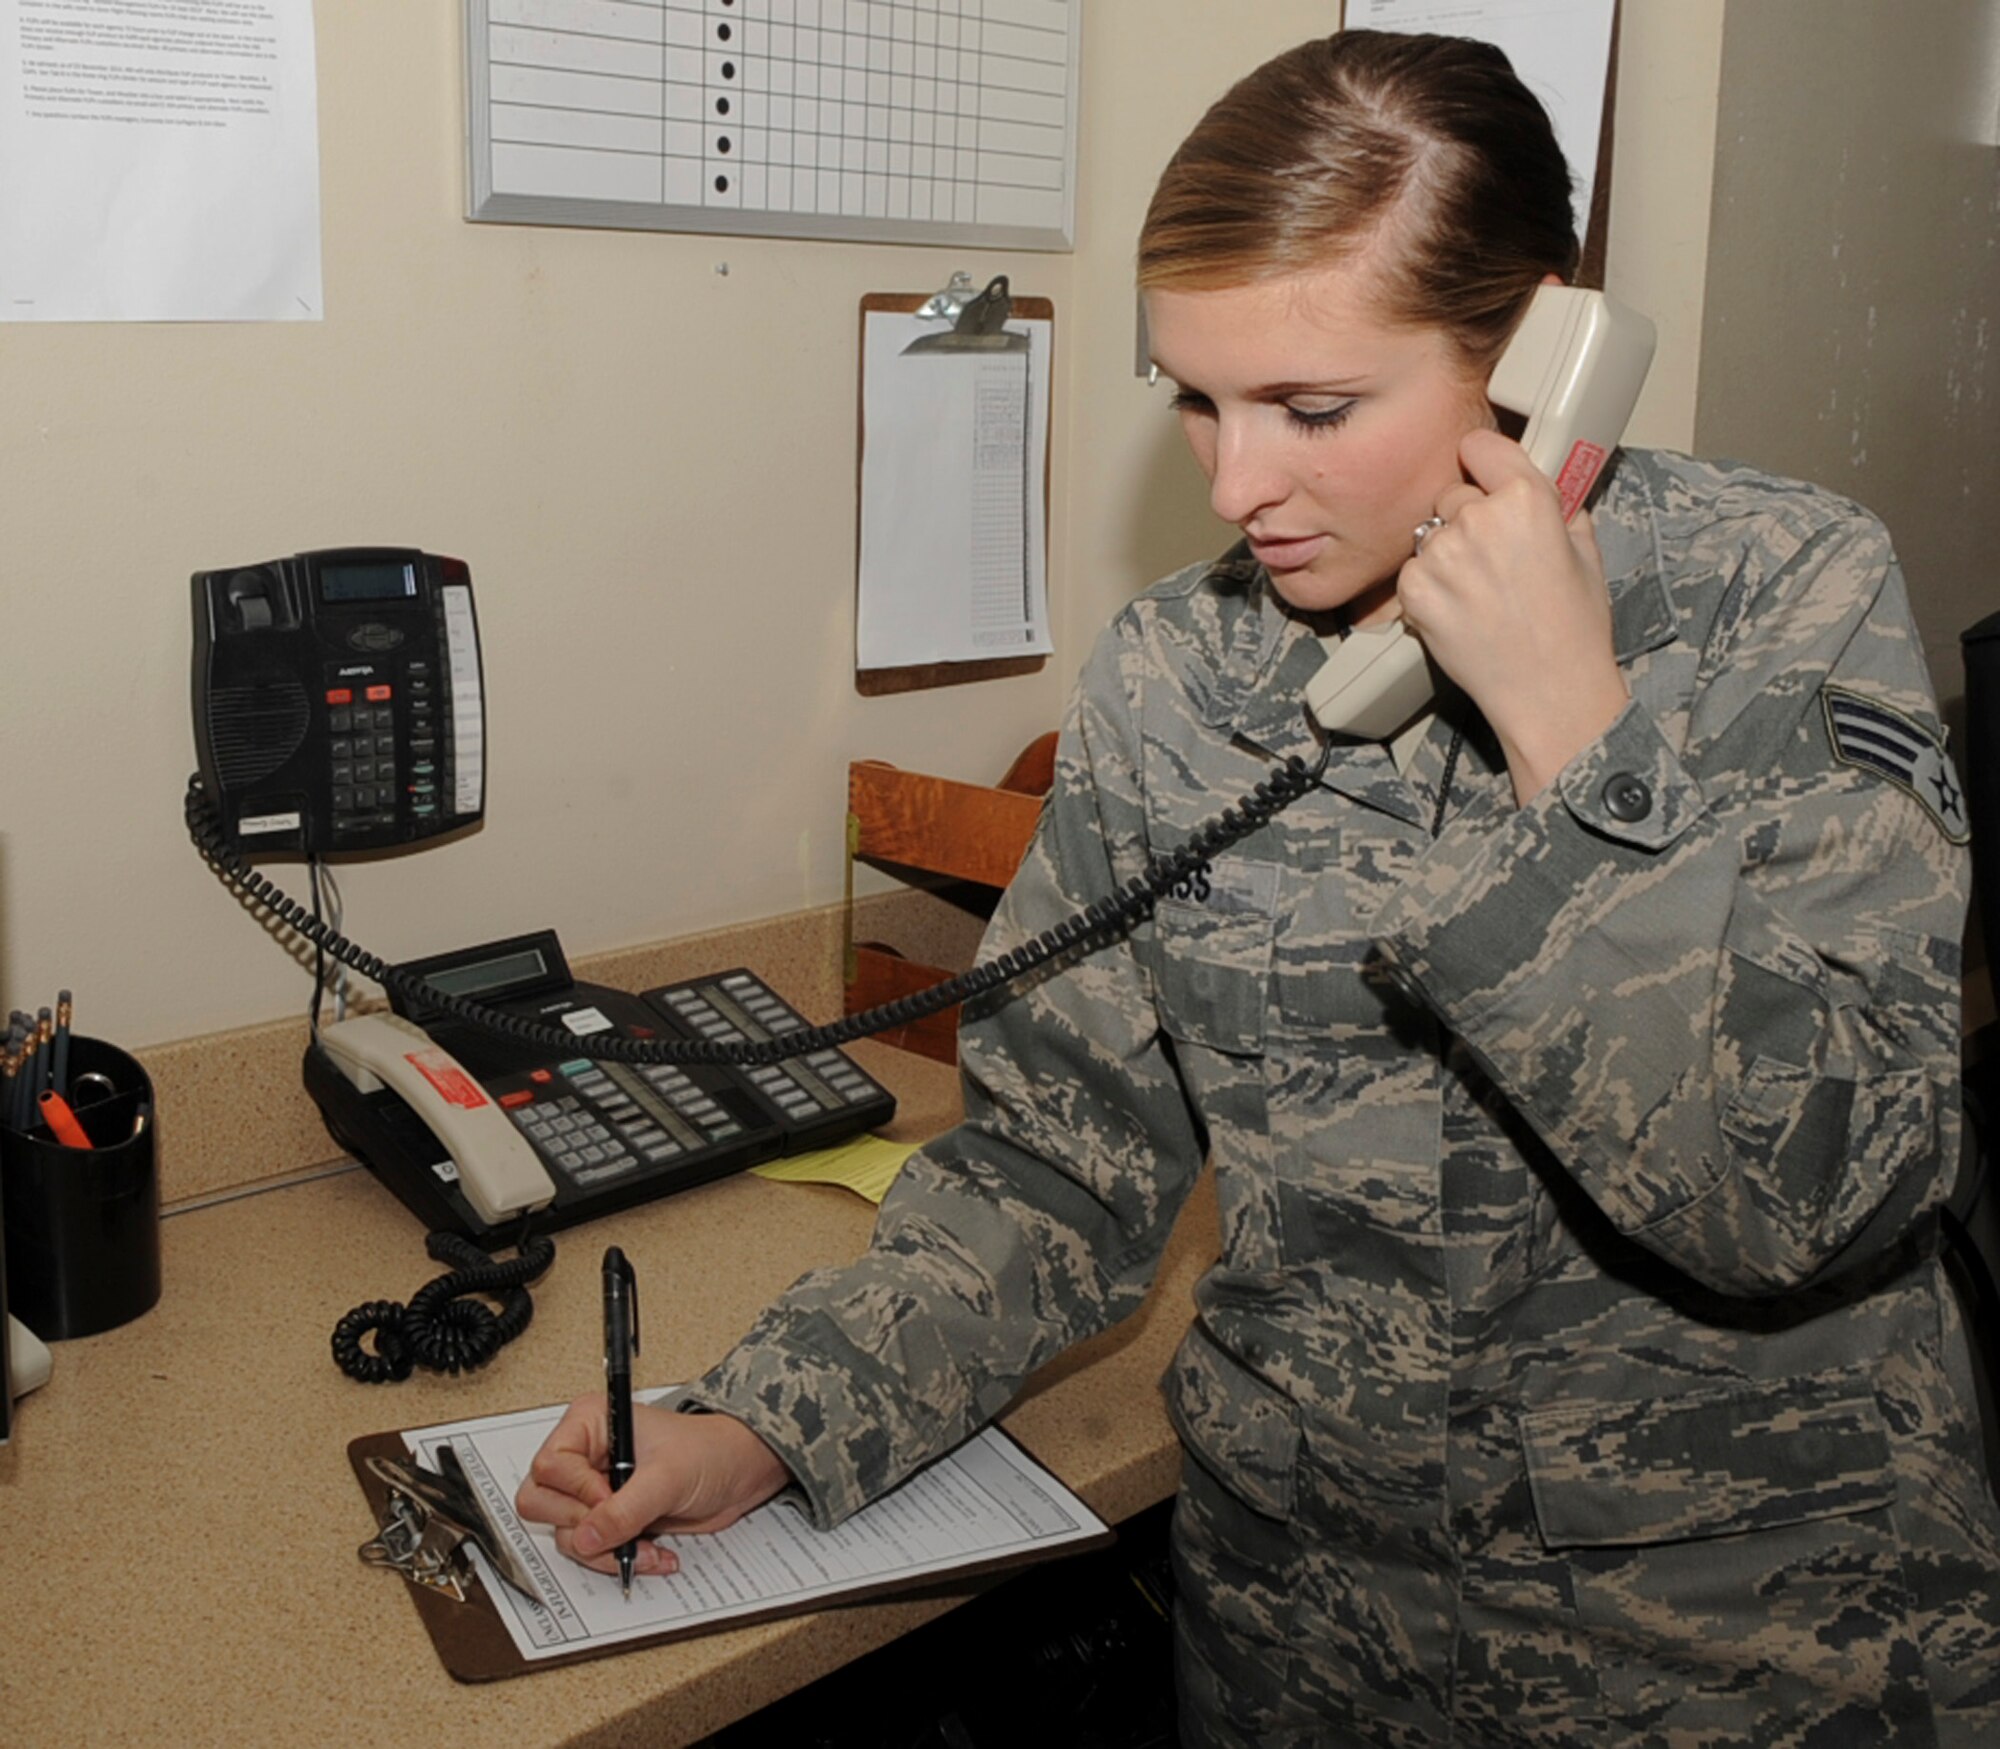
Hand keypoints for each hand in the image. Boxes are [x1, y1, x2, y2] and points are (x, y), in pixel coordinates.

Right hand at [515, 1395, 791, 1577]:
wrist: (738, 1473)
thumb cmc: (709, 1452)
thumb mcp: (668, 1477)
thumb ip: (626, 1509)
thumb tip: (585, 1538)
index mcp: (589, 1424)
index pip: (549, 1466)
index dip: (577, 1490)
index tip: (609, 1498)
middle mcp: (582, 1456)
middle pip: (541, 1502)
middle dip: (582, 1525)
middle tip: (622, 1526)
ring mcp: (591, 1490)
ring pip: (564, 1534)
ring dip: (605, 1551)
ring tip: (647, 1547)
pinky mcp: (606, 1519)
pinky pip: (590, 1550)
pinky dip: (618, 1559)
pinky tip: (653, 1553)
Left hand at [1397, 427, 1628, 801]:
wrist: (1548, 691)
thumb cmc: (1573, 629)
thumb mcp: (1586, 552)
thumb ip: (1559, 508)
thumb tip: (1543, 490)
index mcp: (1527, 498)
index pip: (1480, 445)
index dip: (1480, 462)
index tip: (1480, 472)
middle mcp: (1479, 518)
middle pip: (1452, 494)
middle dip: (1467, 518)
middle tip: (1491, 560)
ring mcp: (1442, 554)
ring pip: (1430, 534)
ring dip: (1446, 555)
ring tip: (1478, 593)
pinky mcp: (1414, 590)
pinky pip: (1412, 571)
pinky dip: (1428, 588)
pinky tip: (1459, 611)